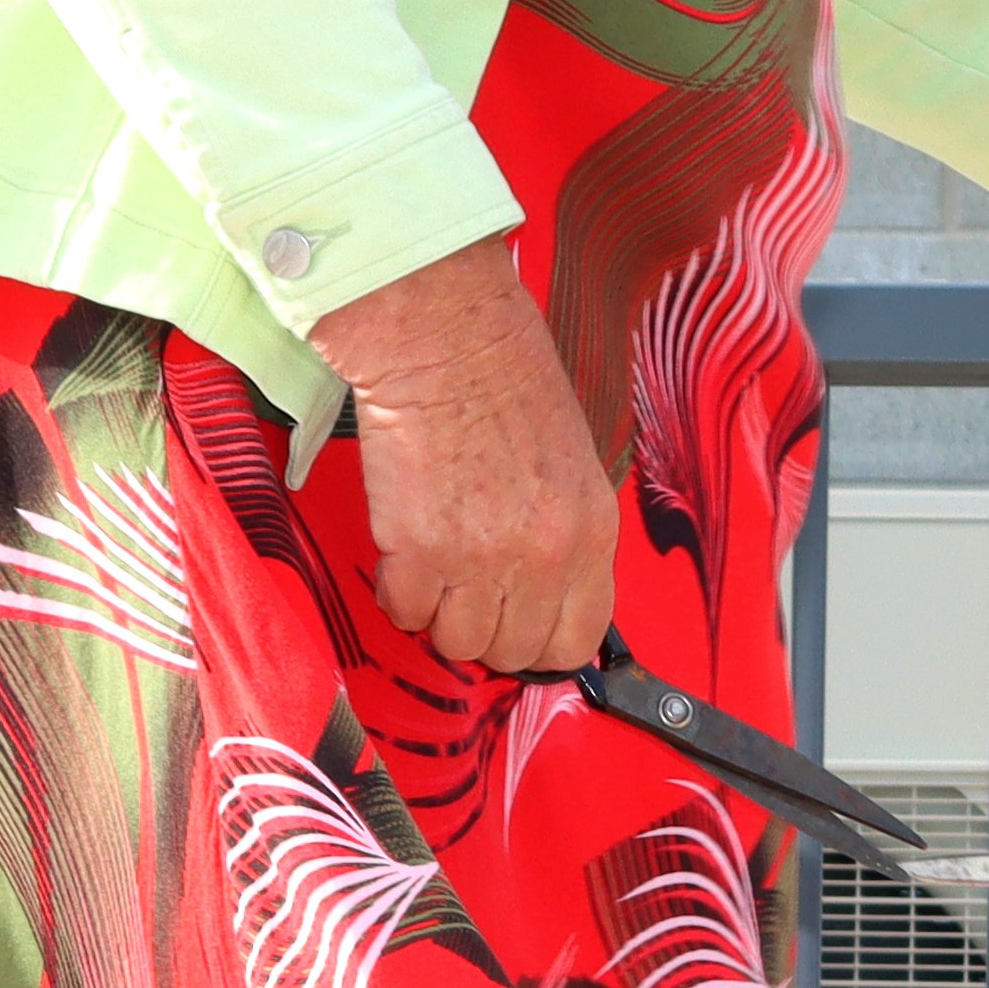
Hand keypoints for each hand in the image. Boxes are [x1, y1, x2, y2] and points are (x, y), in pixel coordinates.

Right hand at [305, 242, 610, 672]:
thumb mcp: (570, 465)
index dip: (538, 641)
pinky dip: (397, 590)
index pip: (577, 638)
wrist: (444, 336)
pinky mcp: (418, 549)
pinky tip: (403, 549)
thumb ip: (563, 536)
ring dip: (438, 611)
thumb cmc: (502, 379)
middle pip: (513, 651)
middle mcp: (544, 554)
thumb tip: (539, 594)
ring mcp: (481, 557)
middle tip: (464, 588)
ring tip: (432, 563)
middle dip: (484, 628)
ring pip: (457, 642)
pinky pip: (405, 611)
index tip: (515, 624)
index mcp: (591, 530)